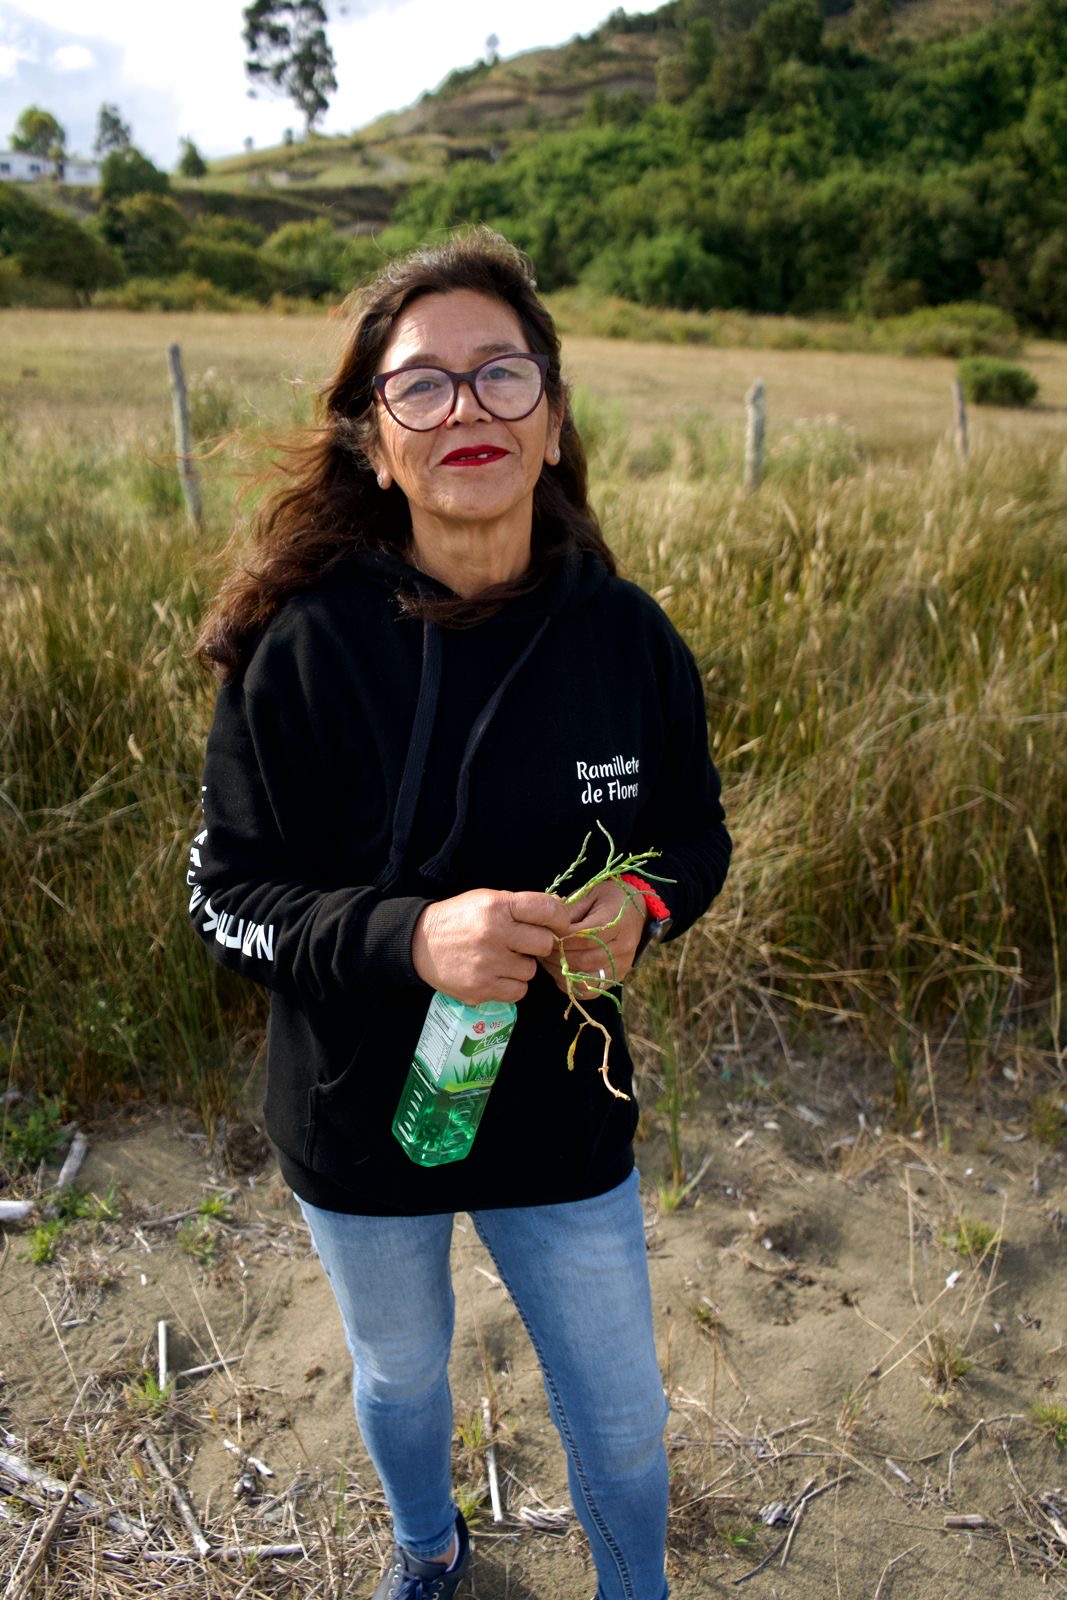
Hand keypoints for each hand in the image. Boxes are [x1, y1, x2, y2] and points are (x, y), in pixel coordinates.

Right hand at [412, 889, 573, 1005]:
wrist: (420, 943)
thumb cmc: (461, 919)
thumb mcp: (488, 900)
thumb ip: (521, 907)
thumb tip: (560, 913)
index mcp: (497, 906)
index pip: (546, 909)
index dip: (559, 917)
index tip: (559, 924)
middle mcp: (493, 934)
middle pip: (545, 943)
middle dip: (538, 944)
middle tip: (521, 943)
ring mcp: (487, 964)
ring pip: (531, 971)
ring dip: (522, 966)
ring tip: (501, 959)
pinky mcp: (481, 989)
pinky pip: (518, 991)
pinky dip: (512, 985)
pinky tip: (496, 975)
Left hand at [540, 879, 646, 997]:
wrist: (637, 910)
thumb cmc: (610, 898)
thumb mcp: (590, 894)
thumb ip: (570, 910)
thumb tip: (546, 924)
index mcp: (617, 921)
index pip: (585, 937)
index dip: (561, 938)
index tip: (545, 933)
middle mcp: (623, 946)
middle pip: (585, 960)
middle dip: (558, 956)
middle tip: (540, 949)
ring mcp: (622, 965)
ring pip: (586, 978)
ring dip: (561, 971)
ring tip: (547, 960)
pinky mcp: (618, 977)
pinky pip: (591, 990)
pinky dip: (571, 984)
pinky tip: (561, 971)